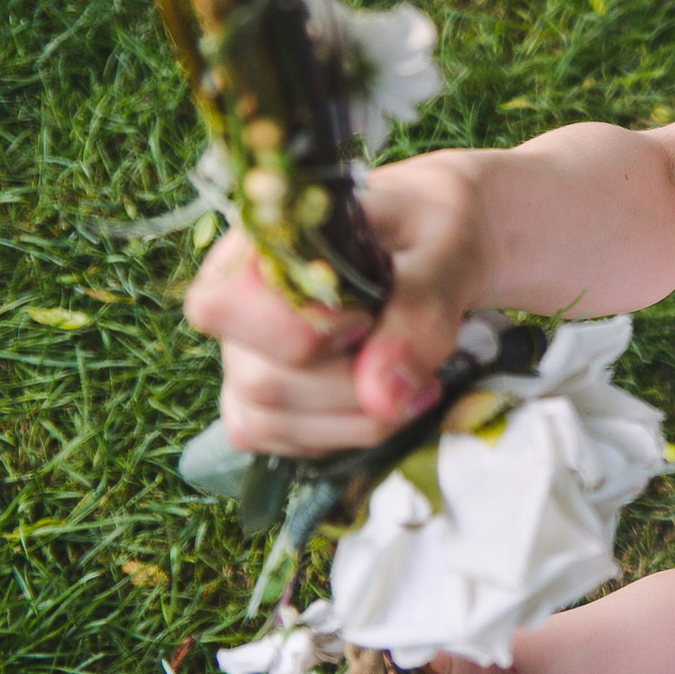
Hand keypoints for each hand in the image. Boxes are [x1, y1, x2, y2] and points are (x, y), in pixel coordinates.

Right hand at [184, 154, 490, 454]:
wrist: (432, 244)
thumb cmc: (431, 232)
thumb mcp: (447, 252)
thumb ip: (421, 312)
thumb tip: (382, 397)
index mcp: (261, 244)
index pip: (227, 306)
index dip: (305, 331)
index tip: (366, 317)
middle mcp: (236, 302)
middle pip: (261, 381)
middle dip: (353, 388)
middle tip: (415, 355)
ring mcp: (241, 354)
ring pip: (266, 420)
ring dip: (355, 419)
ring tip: (414, 383)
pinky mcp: (258, 398)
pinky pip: (277, 441)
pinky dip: (340, 434)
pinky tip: (383, 402)